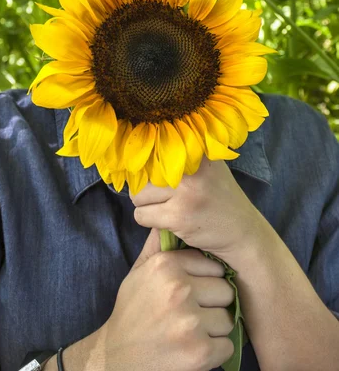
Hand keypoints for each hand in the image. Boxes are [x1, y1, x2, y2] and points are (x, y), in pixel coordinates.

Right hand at [98, 227, 234, 370]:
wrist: (116, 358)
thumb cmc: (132, 312)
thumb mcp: (138, 272)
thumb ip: (157, 245)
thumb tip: (169, 219)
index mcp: (166, 265)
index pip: (212, 265)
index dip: (205, 280)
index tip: (193, 292)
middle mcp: (179, 289)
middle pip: (225, 290)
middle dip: (213, 303)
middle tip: (192, 314)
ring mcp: (190, 321)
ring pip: (228, 318)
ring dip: (214, 329)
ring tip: (192, 332)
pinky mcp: (200, 352)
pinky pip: (228, 346)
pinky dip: (215, 352)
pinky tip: (193, 350)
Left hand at [130, 156, 263, 257]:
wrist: (245, 233)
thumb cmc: (221, 200)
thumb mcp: (208, 168)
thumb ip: (181, 159)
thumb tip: (139, 157)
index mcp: (196, 149)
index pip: (152, 151)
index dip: (150, 168)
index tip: (158, 178)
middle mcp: (190, 166)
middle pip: (142, 175)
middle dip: (148, 190)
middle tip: (166, 199)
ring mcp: (185, 191)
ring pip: (138, 196)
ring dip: (147, 206)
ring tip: (167, 210)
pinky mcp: (179, 215)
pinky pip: (141, 216)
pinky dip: (150, 222)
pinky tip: (170, 222)